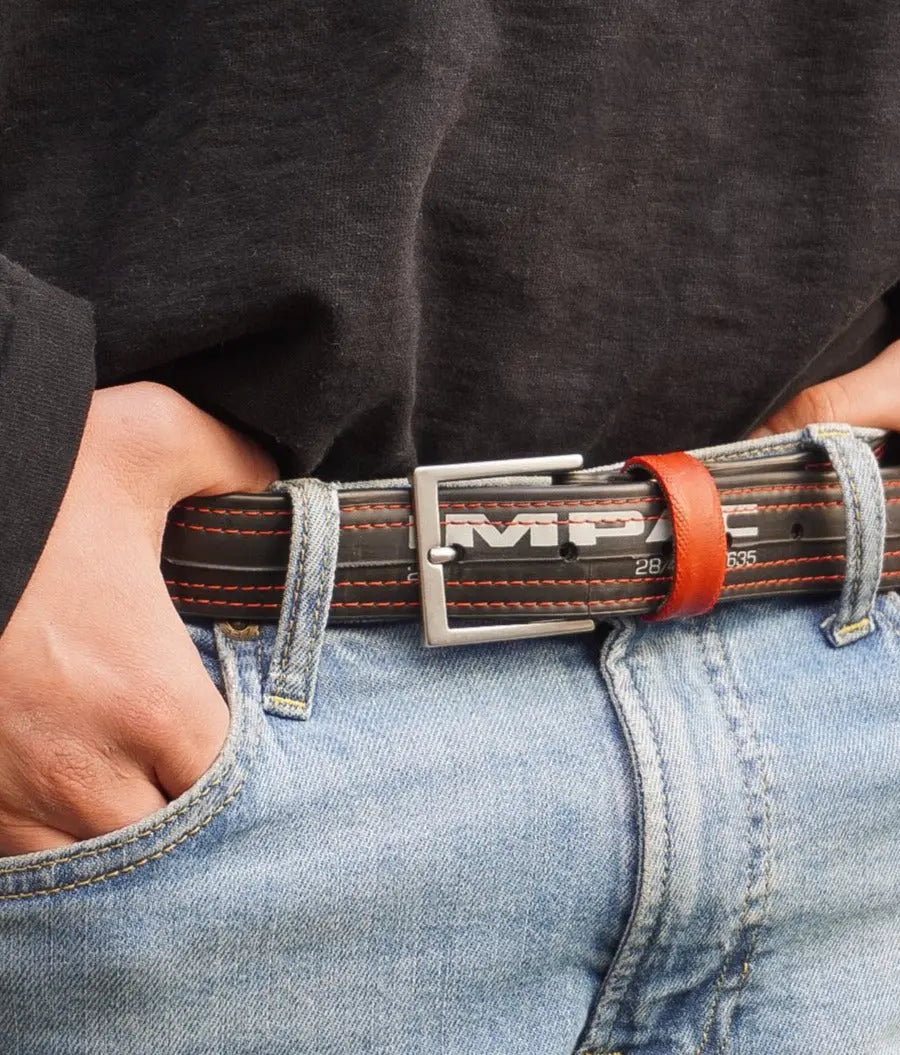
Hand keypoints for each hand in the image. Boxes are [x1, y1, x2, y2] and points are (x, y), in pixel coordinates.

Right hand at [0, 382, 276, 854]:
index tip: (227, 721)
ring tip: (119, 780)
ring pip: (84, 860)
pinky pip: (13, 856)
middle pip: (160, 834)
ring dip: (108, 828)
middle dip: (177, 803)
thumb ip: (225, 457)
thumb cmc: (17, 489)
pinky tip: (52, 783)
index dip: (236, 758)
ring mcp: (6, 796)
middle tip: (176, 757)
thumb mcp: (138, 441)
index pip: (227, 779)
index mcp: (149, 701)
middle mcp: (81, 770)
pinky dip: (40, 832)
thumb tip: (269, 474)